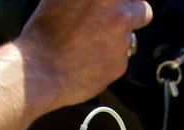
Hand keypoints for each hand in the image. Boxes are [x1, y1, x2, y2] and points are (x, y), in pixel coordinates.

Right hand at [16, 0, 152, 108]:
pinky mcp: (121, 64)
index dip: (123, 1)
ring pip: (130, 37)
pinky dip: (108, 59)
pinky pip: (120, 59)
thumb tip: (91, 3)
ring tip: (89, 45)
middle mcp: (119, 13)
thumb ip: (85, 0)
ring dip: (115, 39)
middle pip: (143, 10)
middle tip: (112, 22)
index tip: (114, 6)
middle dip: (131, 16)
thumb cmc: (44, 32)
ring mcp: (122, 40)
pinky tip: (88, 59)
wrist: (40, 69)